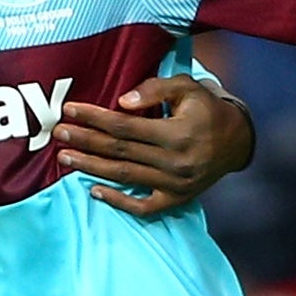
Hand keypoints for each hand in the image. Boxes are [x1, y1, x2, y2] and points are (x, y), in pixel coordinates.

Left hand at [56, 76, 254, 218]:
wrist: (236, 142)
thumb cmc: (206, 109)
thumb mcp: (188, 88)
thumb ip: (156, 89)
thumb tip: (122, 101)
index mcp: (177, 133)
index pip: (125, 125)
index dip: (94, 118)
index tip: (70, 110)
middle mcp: (175, 161)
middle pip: (119, 150)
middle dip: (86, 141)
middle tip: (58, 134)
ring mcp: (175, 184)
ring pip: (124, 176)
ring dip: (91, 167)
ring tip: (65, 158)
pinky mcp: (176, 199)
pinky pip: (143, 206)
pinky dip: (118, 201)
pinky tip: (94, 191)